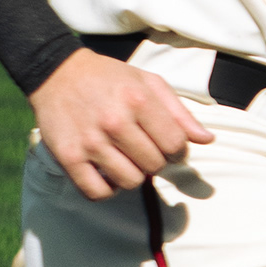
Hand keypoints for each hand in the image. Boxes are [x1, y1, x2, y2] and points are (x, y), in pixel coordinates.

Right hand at [29, 51, 212, 200]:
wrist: (58, 74)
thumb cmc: (110, 78)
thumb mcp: (149, 83)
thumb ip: (180, 113)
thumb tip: (207, 140)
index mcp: (139, 100)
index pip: (175, 144)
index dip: (177, 149)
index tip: (167, 144)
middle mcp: (115, 121)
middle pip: (154, 165)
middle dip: (155, 160)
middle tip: (143, 148)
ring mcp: (91, 141)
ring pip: (130, 181)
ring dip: (133, 175)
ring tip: (126, 159)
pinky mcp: (68, 157)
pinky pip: (97, 192)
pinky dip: (107, 190)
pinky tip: (108, 173)